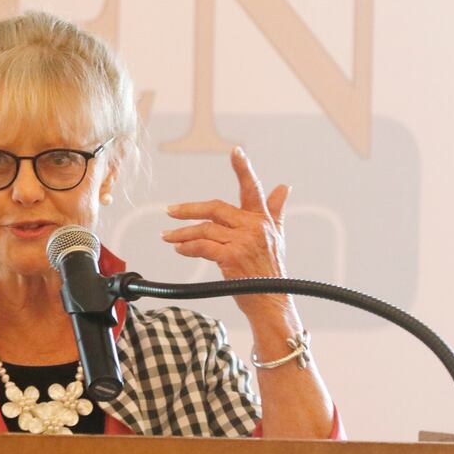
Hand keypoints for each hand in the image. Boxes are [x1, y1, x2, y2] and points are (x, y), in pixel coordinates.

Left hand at [161, 146, 291, 314]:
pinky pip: (202, 247)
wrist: (271, 302)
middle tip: (170, 211)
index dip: (244, 169)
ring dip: (182, 233)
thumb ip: (276, 211)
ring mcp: (244, 242)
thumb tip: (284, 186)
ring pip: (205, 229)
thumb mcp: (276, 238)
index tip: (235, 151)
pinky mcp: (232, 257)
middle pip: (216, 208)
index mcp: (263, 219)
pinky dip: (187, 247)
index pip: (252, 190)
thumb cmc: (270, 272)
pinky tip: (179, 249)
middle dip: (189, 209)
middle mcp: (255, 227)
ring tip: (168, 236)